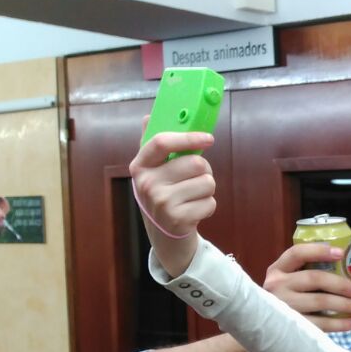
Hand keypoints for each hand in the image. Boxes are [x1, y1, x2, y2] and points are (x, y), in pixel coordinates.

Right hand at [130, 126, 216, 273]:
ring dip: (207, 189)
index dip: (188, 137)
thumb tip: (150, 115)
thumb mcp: (153, 171)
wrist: (163, 236)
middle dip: (204, 170)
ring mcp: (161, 203)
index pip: (161, 142)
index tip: (208, 137)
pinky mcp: (178, 220)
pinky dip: (208, 206)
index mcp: (139, 166)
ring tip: (192, 196)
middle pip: (195, 163)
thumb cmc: (163, 194)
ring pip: (207, 182)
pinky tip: (194, 211)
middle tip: (195, 179)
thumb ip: (155, 145)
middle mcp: (147, 184)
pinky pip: (210, 203)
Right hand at [264, 242, 350, 333]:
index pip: (297, 254)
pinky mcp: (292, 327)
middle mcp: (277, 286)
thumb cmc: (285, 299)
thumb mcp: (287, 281)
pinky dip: (341, 323)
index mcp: (277, 270)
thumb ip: (306, 272)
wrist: (266, 328)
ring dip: (346, 304)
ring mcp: (284, 307)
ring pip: (321, 301)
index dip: (319, 251)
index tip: (341, 253)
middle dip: (341, 284)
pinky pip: (321, 324)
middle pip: (314, 278)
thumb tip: (345, 267)